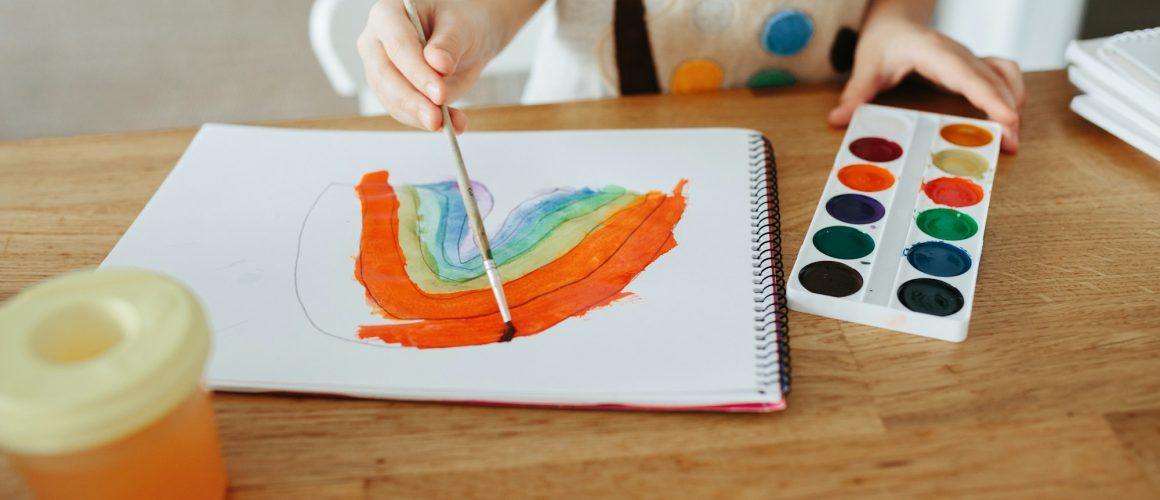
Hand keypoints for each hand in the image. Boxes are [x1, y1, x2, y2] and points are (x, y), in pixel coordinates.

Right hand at [357, 0, 508, 132]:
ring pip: (390, 98)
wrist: (466, 37)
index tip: (440, 93)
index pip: (397, 45)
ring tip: (449, 124)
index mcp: (388, 13)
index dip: (417, 72)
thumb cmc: (460, 22)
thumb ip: (450, 44)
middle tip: (437, 118)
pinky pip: (403, 111)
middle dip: (412, 101)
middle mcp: (377, 41)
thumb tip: (438, 64)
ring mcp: (381, 68)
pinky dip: (426, 121)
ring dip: (418, 116)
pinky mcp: (392, 91)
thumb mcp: (462, 27)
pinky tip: (451, 123)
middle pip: (384, 76)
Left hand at [828, 18, 1023, 152]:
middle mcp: (957, 54)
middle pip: (992, 78)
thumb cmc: (883, 40)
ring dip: (1014, 100)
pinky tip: (1007, 118)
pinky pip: (1001, 75)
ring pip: (1004, 74)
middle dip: (1007, 110)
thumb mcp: (866, 65)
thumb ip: (856, 92)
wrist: (894, 21)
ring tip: (1013, 135)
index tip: (1008, 118)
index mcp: (934, 52)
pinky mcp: (971, 66)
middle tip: (1012, 144)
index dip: (990, 96)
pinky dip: (1009, 93)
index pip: (968, 75)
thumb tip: (838, 119)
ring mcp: (968, 59)